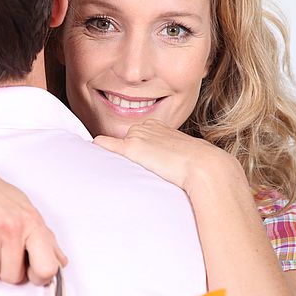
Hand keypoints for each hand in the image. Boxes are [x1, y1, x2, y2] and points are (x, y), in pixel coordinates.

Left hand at [93, 119, 231, 192]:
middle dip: (122, 151)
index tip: (136, 160)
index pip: (138, 135)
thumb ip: (172, 157)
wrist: (204, 166)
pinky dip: (99, 147)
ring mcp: (138, 136)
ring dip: (112, 155)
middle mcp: (146, 127)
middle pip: (124, 139)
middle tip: (125, 168)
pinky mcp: (132, 149)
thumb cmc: (200, 165)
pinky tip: (91, 151)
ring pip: (114, 145)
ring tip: (115, 168)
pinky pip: (106, 144)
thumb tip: (172, 168)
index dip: (136, 149)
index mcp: (158, 127)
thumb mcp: (185, 156)